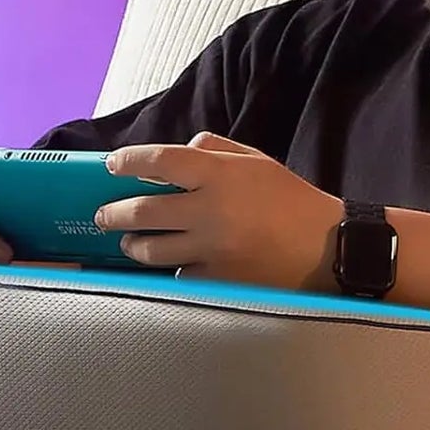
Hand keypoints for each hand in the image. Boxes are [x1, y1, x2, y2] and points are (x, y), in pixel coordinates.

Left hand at [98, 133, 343, 288]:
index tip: (112, 165)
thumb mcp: (257, 161)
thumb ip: (215, 149)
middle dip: (114, 212)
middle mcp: (210, 210)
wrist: (325, 249)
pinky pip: (178, 275)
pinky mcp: (217, 280)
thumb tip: (177, 149)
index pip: (160, 160)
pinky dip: (170, 269)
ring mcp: (211, 248)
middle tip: (104, 214)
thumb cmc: (291, 201)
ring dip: (133, 245)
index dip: (129, 161)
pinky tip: (171, 265)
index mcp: (220, 174)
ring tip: (129, 243)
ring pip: (151, 250)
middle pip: (143, 210)